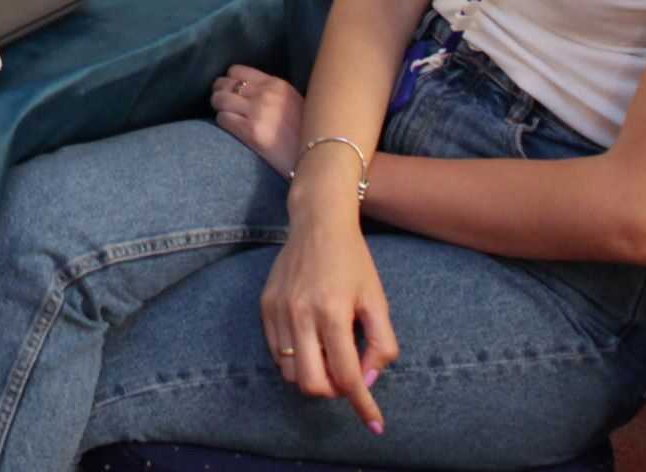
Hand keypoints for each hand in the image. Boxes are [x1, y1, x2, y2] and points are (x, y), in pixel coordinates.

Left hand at [209, 65, 303, 174]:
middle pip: (224, 84)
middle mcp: (267, 94)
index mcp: (277, 84)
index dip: (229, 82)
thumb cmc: (304, 133)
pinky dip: (223, 123)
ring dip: (219, 108)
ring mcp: (259, 112)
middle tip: (223, 106)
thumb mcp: (293, 102)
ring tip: (227, 117)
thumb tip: (243, 88)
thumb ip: (271, 92)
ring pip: (219, 99)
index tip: (231, 93)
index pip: (236, 71)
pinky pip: (223, 119)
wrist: (316, 160)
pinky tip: (232, 130)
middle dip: (219, 94)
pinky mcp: (252, 132)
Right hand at [259, 201, 396, 433]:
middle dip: (334, 392)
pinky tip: (312, 340)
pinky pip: (277, 352)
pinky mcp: (265, 306)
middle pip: (312, 384)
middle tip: (348, 377)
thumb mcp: (377, 300)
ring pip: (291, 373)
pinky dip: (297, 358)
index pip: (348, 375)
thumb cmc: (353, 261)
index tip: (375, 423)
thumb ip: (380, 343)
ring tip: (330, 355)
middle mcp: (301, 313)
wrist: (317, 222)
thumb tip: (367, 380)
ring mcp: (278, 310)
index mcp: (333, 312)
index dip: (363, 404)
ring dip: (314, 376)